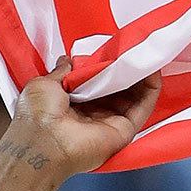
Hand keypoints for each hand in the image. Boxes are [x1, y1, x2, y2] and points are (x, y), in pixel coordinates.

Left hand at [0, 56, 160, 190]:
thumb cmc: (38, 114)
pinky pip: (142, 108)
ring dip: (141, 75)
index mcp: (71, 102)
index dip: (105, 64)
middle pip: (117, 87)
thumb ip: (62, 71)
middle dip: (125, 67)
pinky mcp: (125, 130)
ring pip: (133, 96)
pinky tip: (153, 71)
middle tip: (135, 47)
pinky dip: (151, 89)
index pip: (95, 80)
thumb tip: (69, 60)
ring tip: (147, 54)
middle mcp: (92, 112)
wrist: (44, 143)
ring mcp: (110, 121)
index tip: (114, 47)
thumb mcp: (44, 84)